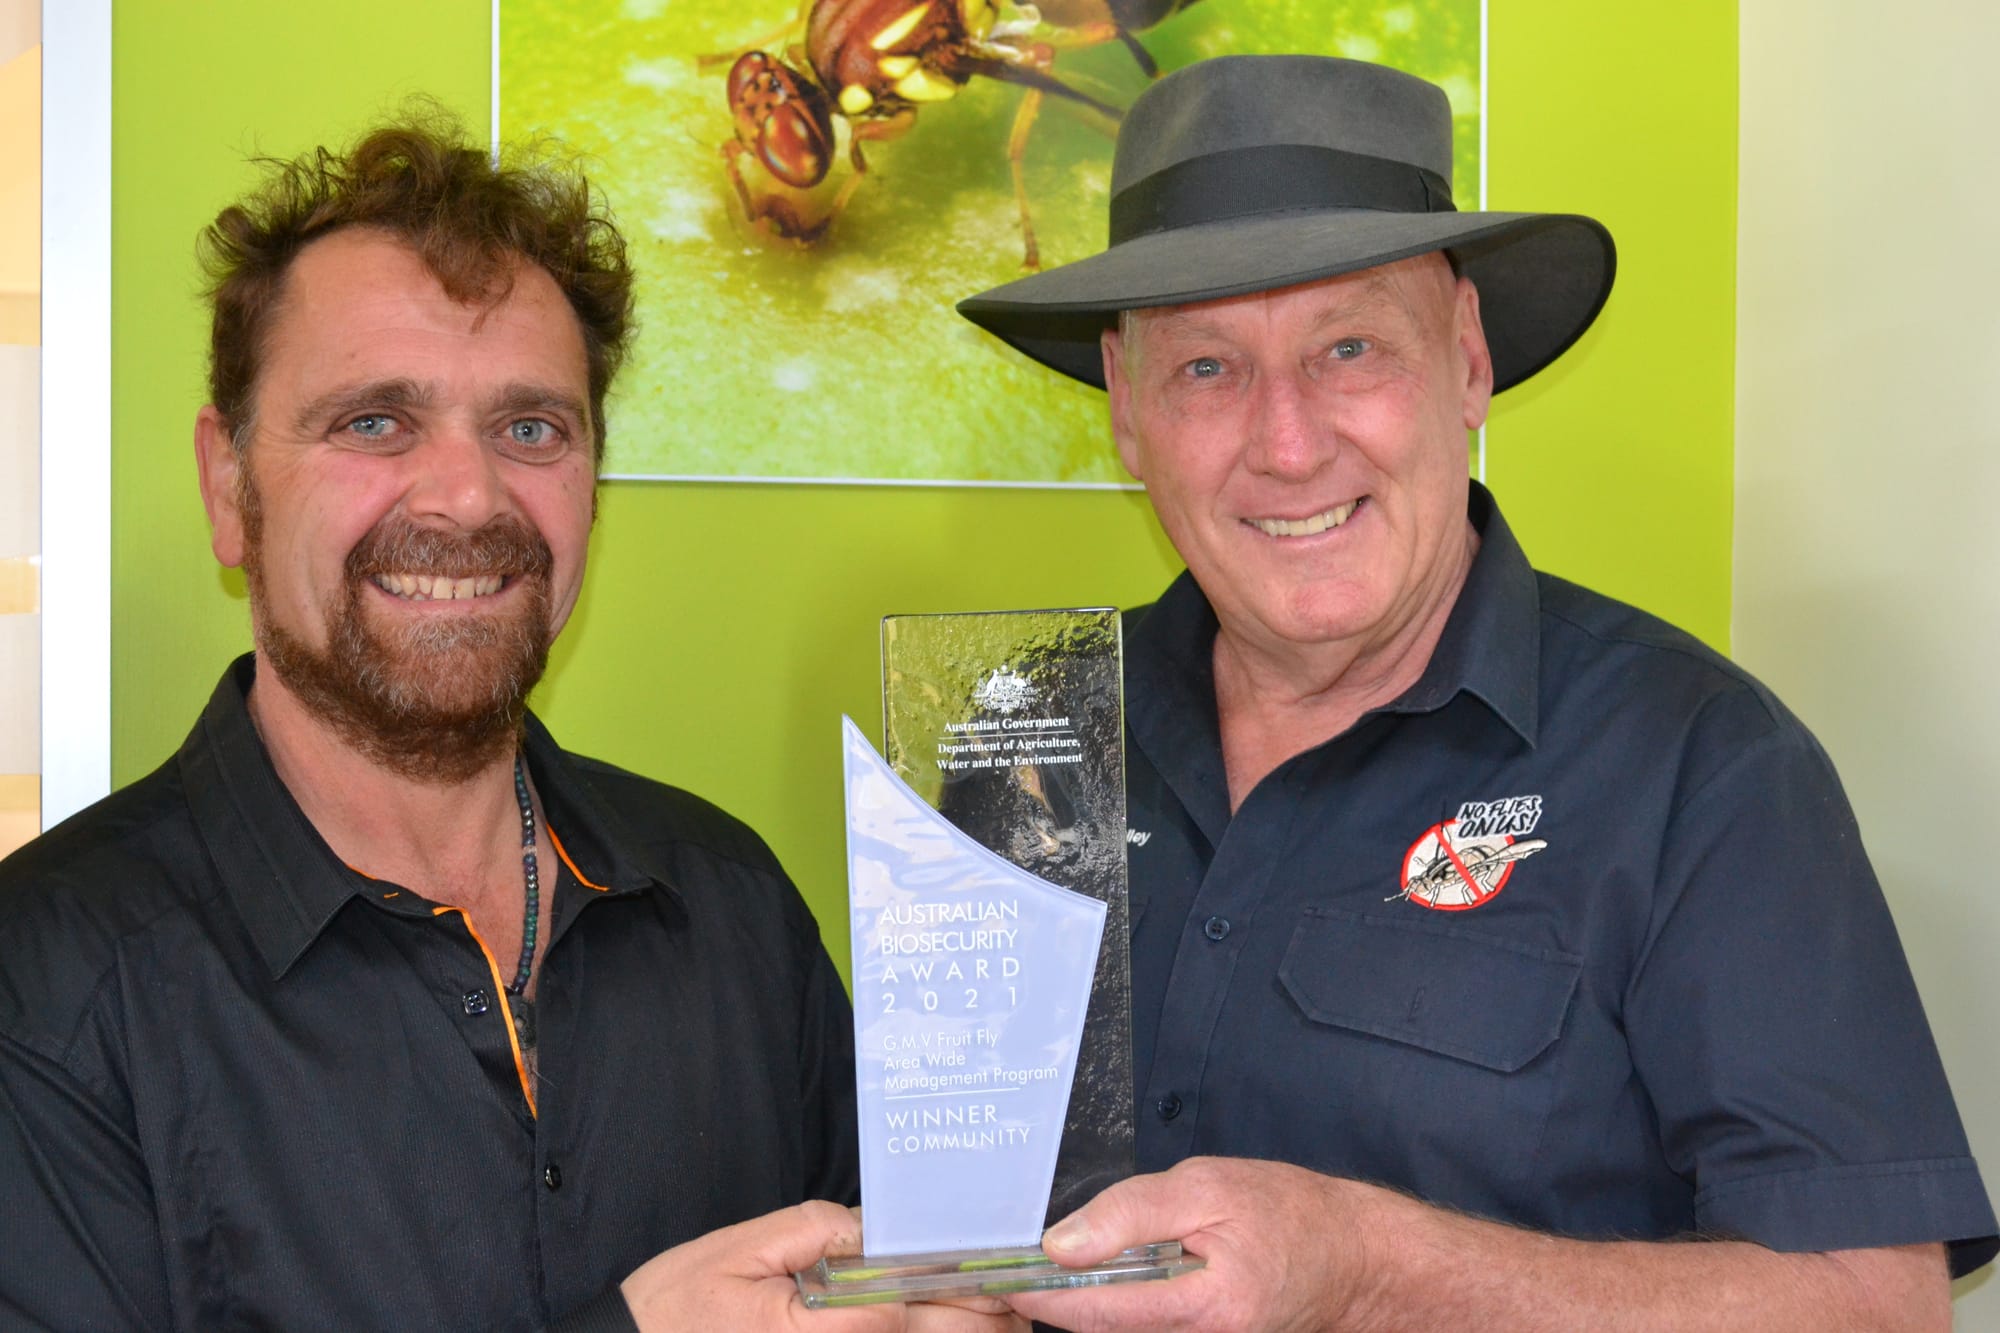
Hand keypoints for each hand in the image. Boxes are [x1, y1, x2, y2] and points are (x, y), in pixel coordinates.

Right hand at [620, 1200, 1024, 1331]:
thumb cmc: (680, 1303)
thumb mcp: (745, 1247)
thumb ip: (818, 1233)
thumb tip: (875, 1230)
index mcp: (818, 1326)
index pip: (907, 1308)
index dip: (961, 1291)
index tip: (1002, 1271)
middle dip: (979, 1322)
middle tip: (1018, 1300)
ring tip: (1001, 1320)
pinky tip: (946, 1329)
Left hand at [1005, 1157, 1374, 1332]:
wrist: (1353, 1257)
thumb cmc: (1289, 1213)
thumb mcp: (1207, 1188)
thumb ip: (1131, 1214)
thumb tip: (1060, 1244)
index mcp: (1205, 1309)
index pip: (1097, 1313)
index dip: (1041, 1296)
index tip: (999, 1276)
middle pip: (1104, 1330)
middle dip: (1059, 1300)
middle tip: (1012, 1269)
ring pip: (1122, 1331)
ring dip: (1088, 1303)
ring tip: (1053, 1270)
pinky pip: (1146, 1328)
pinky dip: (1120, 1305)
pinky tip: (1111, 1277)